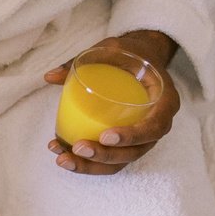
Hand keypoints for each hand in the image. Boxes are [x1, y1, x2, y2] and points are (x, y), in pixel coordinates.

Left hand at [44, 30, 180, 174]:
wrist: (141, 58)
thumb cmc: (130, 54)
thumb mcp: (111, 49)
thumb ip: (83, 60)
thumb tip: (49, 76)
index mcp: (164, 101)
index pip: (154, 126)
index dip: (132, 136)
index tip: (105, 136)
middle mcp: (157, 124)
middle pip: (135, 152)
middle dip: (105, 155)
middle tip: (78, 148)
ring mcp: (142, 138)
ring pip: (120, 162)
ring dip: (91, 166)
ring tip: (62, 158)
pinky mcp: (127, 144)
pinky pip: (110, 160)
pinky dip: (87, 163)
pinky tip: (62, 155)